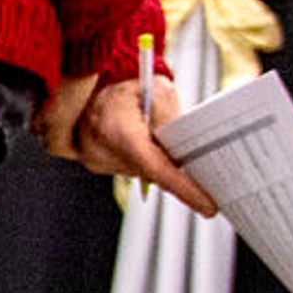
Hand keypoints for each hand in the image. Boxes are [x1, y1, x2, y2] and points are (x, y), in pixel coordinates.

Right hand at [40, 71, 219, 215]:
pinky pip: (130, 169)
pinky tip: (138, 139)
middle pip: (152, 172)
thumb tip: (185, 144)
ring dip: (154, 157)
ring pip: (143, 172)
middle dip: (171, 162)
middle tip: (181, 144)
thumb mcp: (156, 89)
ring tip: (147, 130)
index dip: (184, 189)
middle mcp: (101, 150)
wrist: (86, 87)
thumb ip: (172, 117)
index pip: (156, 168)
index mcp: (116, 129)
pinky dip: (141, 157)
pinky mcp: (97, 165)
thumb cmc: (120, 87)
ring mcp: (96, 161)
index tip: (207, 205)